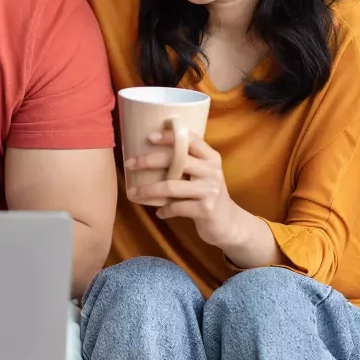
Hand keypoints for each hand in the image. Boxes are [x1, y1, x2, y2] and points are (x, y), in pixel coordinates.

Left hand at [125, 129, 247, 247]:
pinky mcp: (206, 210)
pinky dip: (165, 210)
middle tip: (130, 164)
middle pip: (177, 160)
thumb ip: (188, 163)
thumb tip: (153, 153)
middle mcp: (212, 171)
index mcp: (211, 158)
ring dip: (149, 190)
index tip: (150, 137)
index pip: (191, 140)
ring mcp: (210, 190)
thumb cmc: (209, 195)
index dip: (170, 136)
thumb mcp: (204, 175)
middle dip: (149, 161)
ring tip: (133, 193)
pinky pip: (177, 207)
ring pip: (172, 186)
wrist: (230, 223)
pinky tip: (159, 212)